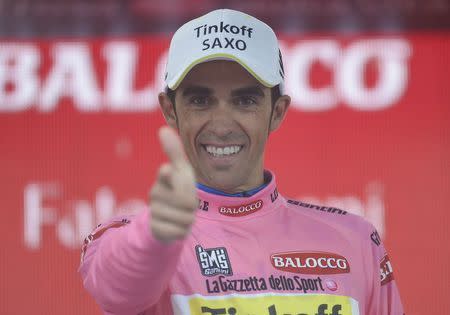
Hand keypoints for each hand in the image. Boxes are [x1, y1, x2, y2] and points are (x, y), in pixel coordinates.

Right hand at [149, 126, 197, 242]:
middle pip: (188, 201)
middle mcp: (155, 193)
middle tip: (187, 204)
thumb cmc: (177, 191)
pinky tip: (175, 226)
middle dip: (193, 205)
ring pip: (186, 218)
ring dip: (188, 219)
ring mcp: (154, 211)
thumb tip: (162, 129)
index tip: (168, 170)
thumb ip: (174, 152)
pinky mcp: (155, 228)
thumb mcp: (181, 171)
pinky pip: (180, 231)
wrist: (166, 219)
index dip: (170, 175)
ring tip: (181, 215)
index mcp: (164, 177)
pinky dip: (182, 231)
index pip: (169, 174)